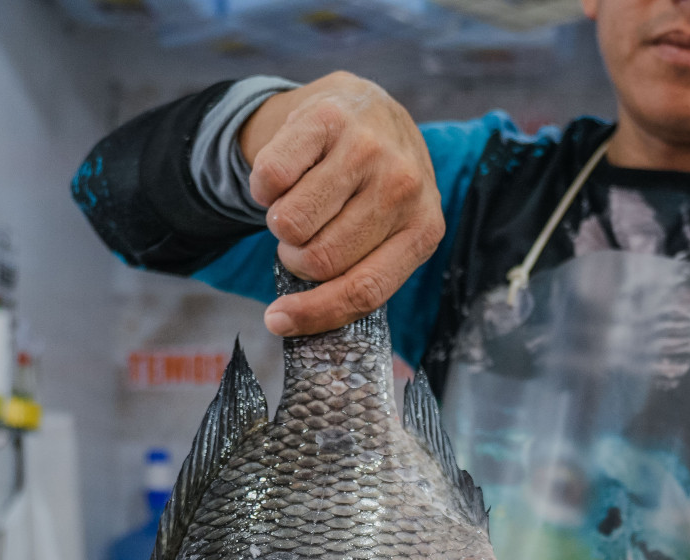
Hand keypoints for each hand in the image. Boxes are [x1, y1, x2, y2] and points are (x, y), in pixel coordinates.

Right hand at [241, 72, 443, 337]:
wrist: (369, 107)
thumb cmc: (373, 188)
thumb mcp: (386, 234)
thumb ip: (358, 276)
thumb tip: (285, 321)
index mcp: (424, 230)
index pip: (364, 290)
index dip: (314, 313)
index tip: (276, 321)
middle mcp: (404, 187)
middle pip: (319, 260)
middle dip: (297, 256)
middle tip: (305, 235)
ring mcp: (368, 149)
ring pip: (291, 223)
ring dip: (281, 222)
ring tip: (300, 202)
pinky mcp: (330, 116)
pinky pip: (271, 177)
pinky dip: (265, 186)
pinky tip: (289, 173)